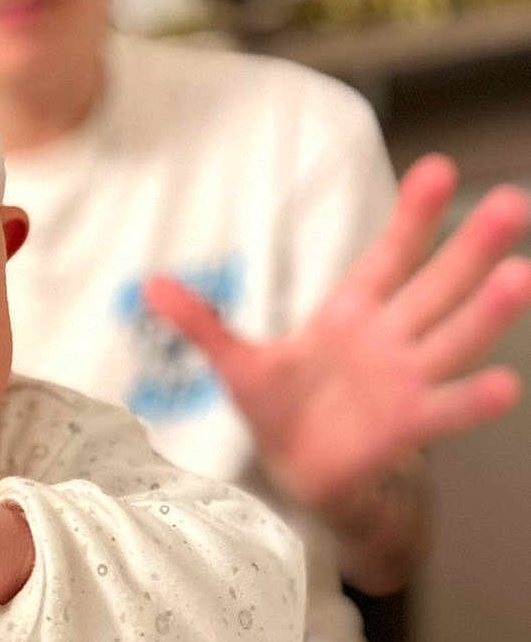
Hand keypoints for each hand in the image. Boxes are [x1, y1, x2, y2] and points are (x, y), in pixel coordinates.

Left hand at [144, 155, 530, 511]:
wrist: (296, 471)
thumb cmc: (278, 408)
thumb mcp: (236, 364)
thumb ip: (202, 324)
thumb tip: (148, 286)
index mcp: (351, 312)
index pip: (388, 255)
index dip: (413, 216)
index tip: (440, 170)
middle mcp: (389, 338)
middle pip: (436, 286)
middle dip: (471, 247)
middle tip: (511, 204)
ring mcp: (405, 380)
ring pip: (451, 339)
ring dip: (487, 312)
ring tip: (520, 278)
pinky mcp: (407, 426)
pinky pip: (444, 410)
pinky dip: (470, 400)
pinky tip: (502, 385)